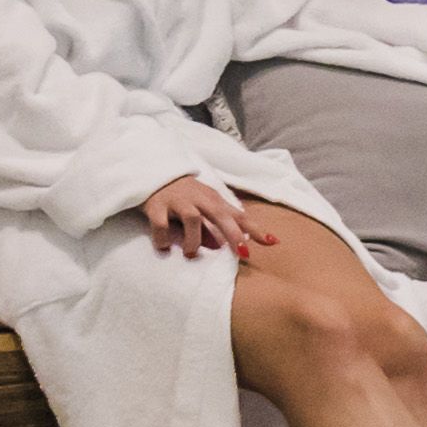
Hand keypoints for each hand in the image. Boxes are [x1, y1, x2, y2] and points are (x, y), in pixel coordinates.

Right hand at [137, 176, 266, 259]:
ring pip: (193, 220)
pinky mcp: (156, 207)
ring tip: (191, 253)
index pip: (239, 215)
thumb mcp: (206, 205)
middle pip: (221, 215)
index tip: (273, 242)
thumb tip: (232, 246)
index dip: (256, 229)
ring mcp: (178, 202)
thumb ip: (220, 224)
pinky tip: (164, 247)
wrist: (154, 173)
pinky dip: (163, 239)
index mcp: (214, 201)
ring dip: (194, 240)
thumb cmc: (185, 194)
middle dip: (233, 234)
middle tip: (241, 253)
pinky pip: (161, 225)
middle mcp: (199, 200)